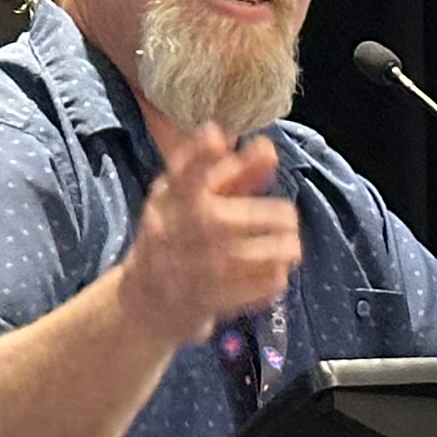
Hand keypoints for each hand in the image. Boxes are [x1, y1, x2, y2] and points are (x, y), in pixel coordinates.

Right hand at [116, 125, 300, 343]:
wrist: (149, 299)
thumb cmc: (174, 234)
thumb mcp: (191, 199)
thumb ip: (233, 172)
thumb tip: (268, 147)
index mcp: (177, 200)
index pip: (187, 173)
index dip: (200, 153)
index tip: (214, 137)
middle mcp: (189, 230)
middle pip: (265, 216)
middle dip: (283, 216)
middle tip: (283, 219)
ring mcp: (205, 267)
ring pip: (277, 252)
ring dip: (287, 247)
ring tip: (283, 245)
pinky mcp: (218, 298)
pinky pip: (272, 282)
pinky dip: (276, 275)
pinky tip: (267, 270)